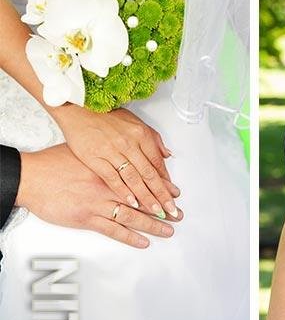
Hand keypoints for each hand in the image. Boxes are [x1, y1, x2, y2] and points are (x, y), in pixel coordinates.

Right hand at [15, 145, 178, 248]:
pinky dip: (130, 236)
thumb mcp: (83, 153)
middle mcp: (107, 185)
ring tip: (168, 229)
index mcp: (109, 167)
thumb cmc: (53, 163)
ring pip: (132, 215)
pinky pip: (113, 229)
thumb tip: (121, 157)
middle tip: (177, 213)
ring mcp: (98, 202)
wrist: (33, 177)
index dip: (160, 186)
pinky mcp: (87, 217)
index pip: (141, 177)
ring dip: (152, 224)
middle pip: (142, 197)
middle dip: (162, 207)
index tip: (173, 191)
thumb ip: (105, 157)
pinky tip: (143, 240)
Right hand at [54, 104, 181, 220]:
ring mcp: (111, 151)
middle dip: (161, 194)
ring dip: (146, 196)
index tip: (173, 194)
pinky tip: (132, 202)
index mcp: (140, 134)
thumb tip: (166, 153)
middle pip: (149, 173)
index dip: (166, 181)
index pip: (157, 162)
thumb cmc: (104, 115)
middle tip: (171, 209)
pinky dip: (123, 191)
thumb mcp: (133, 121)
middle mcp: (128, 142)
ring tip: (155, 210)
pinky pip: (112, 178)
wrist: (77, 109)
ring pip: (134, 178)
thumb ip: (152, 138)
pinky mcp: (95, 158)